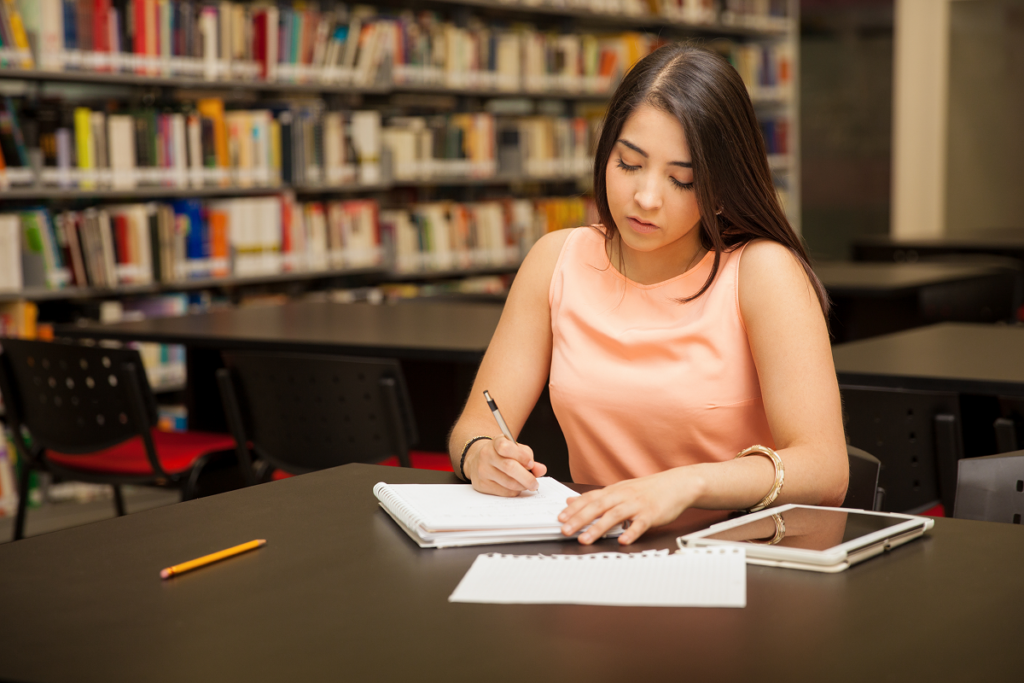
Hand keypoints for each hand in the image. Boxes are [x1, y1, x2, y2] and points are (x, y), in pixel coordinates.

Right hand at [466, 435, 547, 496]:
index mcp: (496, 442)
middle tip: (535, 483)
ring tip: (527, 484)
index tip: (531, 463)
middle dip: (526, 477)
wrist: (478, 459)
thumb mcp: (516, 449)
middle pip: (509, 467)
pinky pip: (503, 492)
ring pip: (508, 483)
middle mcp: (487, 455)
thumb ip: (529, 458)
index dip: (521, 456)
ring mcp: (482, 470)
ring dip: (522, 486)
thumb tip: (541, 470)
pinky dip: (514, 491)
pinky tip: (516, 487)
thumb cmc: (502, 454)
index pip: (506, 447)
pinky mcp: (482, 484)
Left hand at [558, 469, 702, 544]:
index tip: (560, 518)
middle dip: (580, 519)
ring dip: (598, 528)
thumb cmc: (647, 489)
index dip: (574, 508)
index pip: (590, 498)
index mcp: (614, 491)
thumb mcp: (620, 489)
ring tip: (585, 539)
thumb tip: (571, 501)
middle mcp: (623, 496)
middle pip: (598, 507)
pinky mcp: (651, 514)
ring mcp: (637, 505)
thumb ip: (596, 496)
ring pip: (614, 515)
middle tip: (565, 530)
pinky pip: (639, 524)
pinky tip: (622, 541)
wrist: (677, 484)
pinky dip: (631, 532)